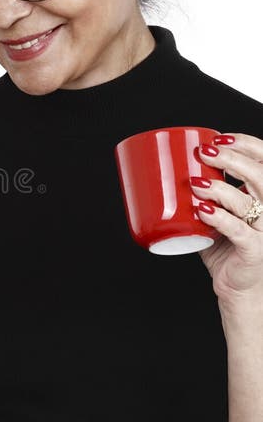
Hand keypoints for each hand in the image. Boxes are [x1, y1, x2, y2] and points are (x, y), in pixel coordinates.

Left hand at [190, 132, 262, 304]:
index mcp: (262, 195)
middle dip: (232, 160)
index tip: (220, 137)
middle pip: (260, 176)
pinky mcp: (254, 249)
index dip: (248, 145)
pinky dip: (218, 218)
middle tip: (204, 154)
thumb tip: (168, 168)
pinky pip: (238, 230)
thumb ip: (203, 192)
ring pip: (247, 201)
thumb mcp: (216, 212)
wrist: (235, 284)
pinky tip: (202, 211)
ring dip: (219, 188)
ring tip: (195, 183)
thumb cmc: (225, 246)